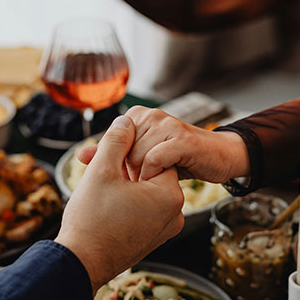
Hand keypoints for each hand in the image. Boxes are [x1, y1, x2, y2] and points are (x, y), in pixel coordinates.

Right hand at [55, 115, 184, 292]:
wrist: (80, 264)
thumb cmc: (91, 219)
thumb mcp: (102, 170)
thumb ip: (116, 140)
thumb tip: (126, 121)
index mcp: (170, 195)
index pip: (154, 157)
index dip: (128, 154)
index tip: (109, 161)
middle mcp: (175, 214)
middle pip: (150, 175)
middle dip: (126, 171)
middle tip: (101, 176)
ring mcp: (164, 231)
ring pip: (145, 194)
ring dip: (125, 188)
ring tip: (100, 194)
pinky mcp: (152, 241)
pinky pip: (143, 212)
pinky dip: (127, 206)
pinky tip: (105, 208)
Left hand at [78, 107, 249, 182]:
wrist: (218, 157)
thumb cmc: (178, 159)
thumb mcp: (142, 157)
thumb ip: (111, 155)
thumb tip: (81, 155)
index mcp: (137, 115)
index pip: (110, 143)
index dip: (115, 165)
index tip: (124, 179)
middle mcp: (150, 115)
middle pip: (121, 151)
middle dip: (127, 172)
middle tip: (140, 184)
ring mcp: (166, 124)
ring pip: (136, 156)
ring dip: (141, 176)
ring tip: (151, 184)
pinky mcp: (181, 139)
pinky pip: (155, 159)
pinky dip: (154, 175)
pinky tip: (160, 181)